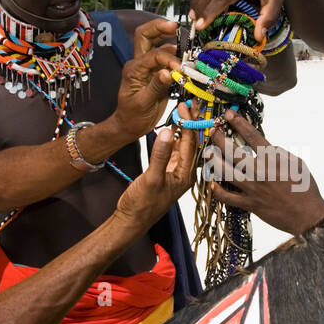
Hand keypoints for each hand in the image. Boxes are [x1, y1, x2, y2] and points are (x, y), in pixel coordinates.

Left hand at [109, 18, 180, 141]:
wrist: (130, 125)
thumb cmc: (132, 116)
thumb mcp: (143, 104)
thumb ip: (155, 87)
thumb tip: (168, 72)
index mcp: (133, 69)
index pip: (153, 55)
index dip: (168, 59)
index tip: (181, 69)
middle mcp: (139, 63)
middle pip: (145, 36)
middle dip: (159, 27)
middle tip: (175, 26)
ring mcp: (148, 66)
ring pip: (157, 43)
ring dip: (171, 40)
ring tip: (186, 45)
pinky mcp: (156, 72)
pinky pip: (166, 58)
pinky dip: (176, 55)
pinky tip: (186, 57)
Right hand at [115, 109, 198, 225]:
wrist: (131, 220)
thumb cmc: (142, 205)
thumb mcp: (151, 178)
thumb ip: (160, 155)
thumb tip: (168, 132)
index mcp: (185, 175)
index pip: (191, 144)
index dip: (189, 123)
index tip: (185, 106)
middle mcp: (184, 173)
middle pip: (191, 143)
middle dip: (191, 122)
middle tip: (190, 103)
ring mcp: (175, 172)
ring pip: (183, 146)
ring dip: (183, 128)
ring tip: (183, 110)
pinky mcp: (166, 172)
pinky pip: (174, 151)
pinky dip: (174, 138)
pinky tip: (172, 128)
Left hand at [206, 111, 323, 234]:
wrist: (307, 215)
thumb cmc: (305, 188)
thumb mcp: (297, 163)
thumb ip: (279, 153)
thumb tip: (266, 146)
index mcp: (273, 159)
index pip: (252, 135)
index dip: (238, 122)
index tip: (228, 114)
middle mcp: (259, 171)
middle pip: (232, 151)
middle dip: (219, 138)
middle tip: (212, 131)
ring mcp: (253, 188)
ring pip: (224, 171)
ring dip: (213, 160)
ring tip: (208, 153)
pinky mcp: (249, 204)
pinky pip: (227, 197)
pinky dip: (218, 191)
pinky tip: (212, 184)